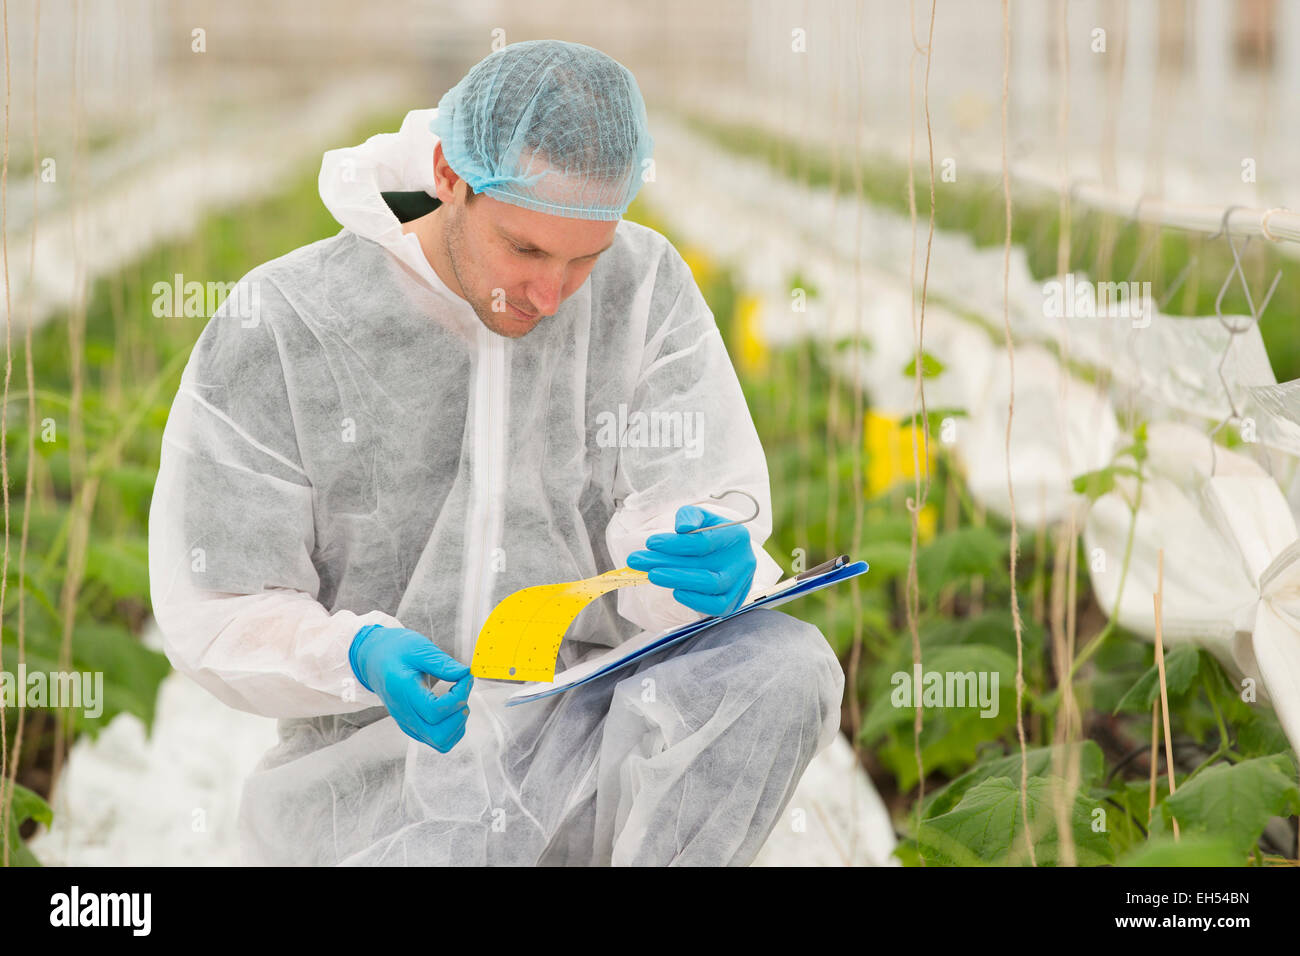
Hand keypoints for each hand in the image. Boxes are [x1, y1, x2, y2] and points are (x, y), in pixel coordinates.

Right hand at [348, 625, 472, 752]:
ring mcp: (408, 724)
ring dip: (457, 724)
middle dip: (459, 716)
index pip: (435, 711)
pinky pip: (437, 740)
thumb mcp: (419, 649)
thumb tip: (465, 673)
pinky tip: (453, 708)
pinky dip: (453, 729)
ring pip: (440, 742)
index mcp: (403, 693)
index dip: (458, 697)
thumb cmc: (396, 652)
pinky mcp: (413, 727)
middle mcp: (404, 714)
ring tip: (457, 700)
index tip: (466, 677)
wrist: (375, 660)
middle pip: (438, 735)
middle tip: (462, 692)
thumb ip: (442, 663)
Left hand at [626, 505, 756, 615]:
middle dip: (666, 564)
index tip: (650, 543)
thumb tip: (682, 528)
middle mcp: (743, 561)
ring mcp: (741, 583)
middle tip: (638, 561)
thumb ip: (689, 516)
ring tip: (652, 575)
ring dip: (677, 581)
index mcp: (736, 535)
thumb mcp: (700, 517)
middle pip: (703, 566)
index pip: (704, 542)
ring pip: (710, 586)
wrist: (726, 553)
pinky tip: (676, 591)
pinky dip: (695, 601)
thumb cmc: (709, 533)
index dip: (675, 544)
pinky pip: (716, 606)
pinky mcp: (734, 601)